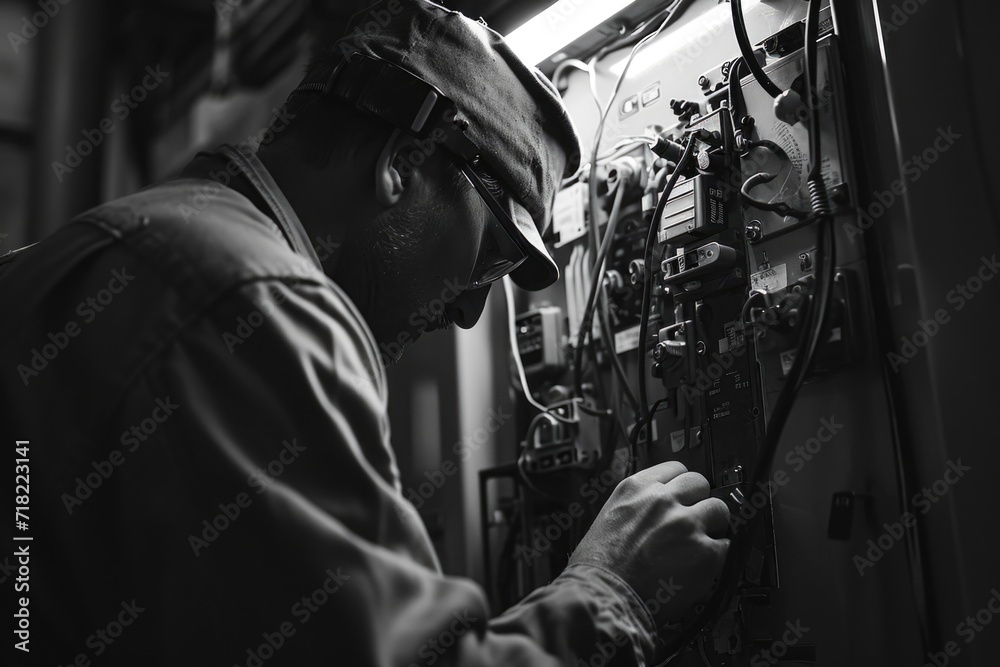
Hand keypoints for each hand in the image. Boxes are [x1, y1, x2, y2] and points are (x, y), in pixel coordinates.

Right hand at [568, 461, 729, 623]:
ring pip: (719, 509)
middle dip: (698, 500)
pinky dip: (718, 555)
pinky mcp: (705, 553)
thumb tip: (656, 508)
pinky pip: (726, 544)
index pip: (675, 468)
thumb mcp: (609, 517)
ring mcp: (686, 524)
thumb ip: (637, 505)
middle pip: (700, 483)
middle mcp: (663, 501)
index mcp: (636, 489)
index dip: (681, 484)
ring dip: (712, 525)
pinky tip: (703, 564)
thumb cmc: (598, 567)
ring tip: (700, 542)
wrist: (604, 597)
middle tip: (693, 519)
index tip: (683, 495)